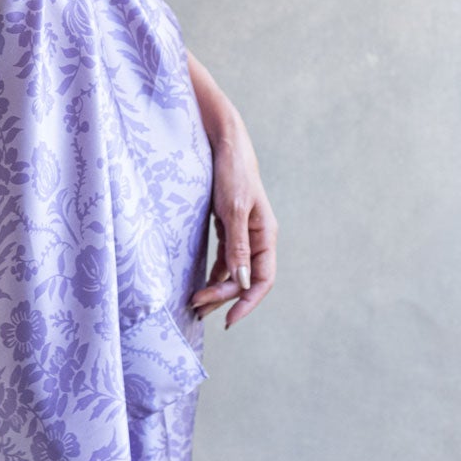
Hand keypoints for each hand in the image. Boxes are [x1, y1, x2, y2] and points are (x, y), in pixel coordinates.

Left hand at [191, 107, 277, 327]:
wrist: (222, 141)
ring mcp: (242, 232)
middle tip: (196, 308)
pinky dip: (213, 273)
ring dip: (216, 288)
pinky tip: (200, 285)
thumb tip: (242, 282)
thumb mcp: (234, 209)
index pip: (262, 279)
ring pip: (233, 271)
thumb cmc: (232, 171)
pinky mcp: (228, 226)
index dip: (248, 303)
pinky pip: (224, 258)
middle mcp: (257, 237)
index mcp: (265, 234)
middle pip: (245, 279)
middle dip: (223, 297)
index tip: (229, 319)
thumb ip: (237, 246)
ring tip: (195, 304)